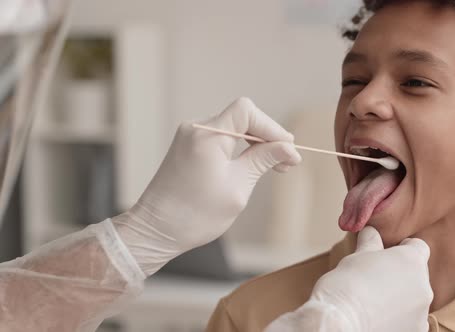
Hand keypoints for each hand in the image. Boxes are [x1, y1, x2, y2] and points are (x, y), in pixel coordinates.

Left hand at [113, 97, 300, 274]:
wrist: (155, 231)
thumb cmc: (195, 215)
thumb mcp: (238, 187)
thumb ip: (263, 160)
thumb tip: (289, 148)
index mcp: (207, 136)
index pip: (247, 112)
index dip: (271, 128)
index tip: (288, 150)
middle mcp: (196, 129)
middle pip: (241, 117)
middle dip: (267, 136)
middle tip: (287, 162)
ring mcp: (190, 137)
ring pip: (232, 128)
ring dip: (255, 144)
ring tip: (273, 167)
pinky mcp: (188, 148)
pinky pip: (220, 139)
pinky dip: (238, 149)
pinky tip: (250, 166)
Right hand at [309, 227, 432, 331]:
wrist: (340, 322)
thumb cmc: (346, 285)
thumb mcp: (357, 256)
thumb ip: (370, 242)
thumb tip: (371, 231)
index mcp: (412, 261)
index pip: (418, 247)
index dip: (402, 248)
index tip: (387, 254)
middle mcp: (424, 286)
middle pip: (417, 274)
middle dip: (400, 275)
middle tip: (375, 279)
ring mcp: (422, 313)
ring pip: (413, 299)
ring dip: (400, 298)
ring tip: (373, 302)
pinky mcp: (415, 331)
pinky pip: (410, 320)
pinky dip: (398, 318)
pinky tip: (377, 318)